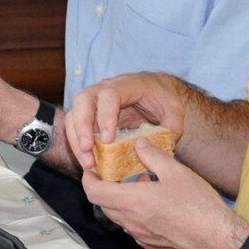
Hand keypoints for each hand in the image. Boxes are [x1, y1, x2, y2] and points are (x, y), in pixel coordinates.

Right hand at [62, 71, 190, 166]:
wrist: (155, 90)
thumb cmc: (163, 99)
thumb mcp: (174, 111)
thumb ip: (171, 128)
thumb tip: (161, 147)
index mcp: (127, 85)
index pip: (110, 95)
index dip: (106, 116)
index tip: (108, 139)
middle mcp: (104, 88)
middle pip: (83, 100)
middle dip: (82, 127)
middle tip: (88, 151)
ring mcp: (94, 100)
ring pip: (74, 114)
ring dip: (76, 140)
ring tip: (88, 163)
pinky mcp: (89, 113)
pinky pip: (76, 126)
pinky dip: (78, 144)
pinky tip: (88, 163)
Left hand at [80, 139, 248, 248]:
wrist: (219, 241)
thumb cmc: (198, 206)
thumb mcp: (176, 172)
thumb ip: (153, 156)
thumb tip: (139, 144)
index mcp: (132, 202)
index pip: (94, 192)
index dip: (89, 179)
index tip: (92, 169)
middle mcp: (131, 223)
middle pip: (104, 206)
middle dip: (105, 189)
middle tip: (116, 175)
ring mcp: (141, 238)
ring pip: (120, 219)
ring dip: (123, 203)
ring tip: (142, 187)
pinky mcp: (152, 248)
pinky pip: (135, 230)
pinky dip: (137, 217)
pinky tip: (156, 208)